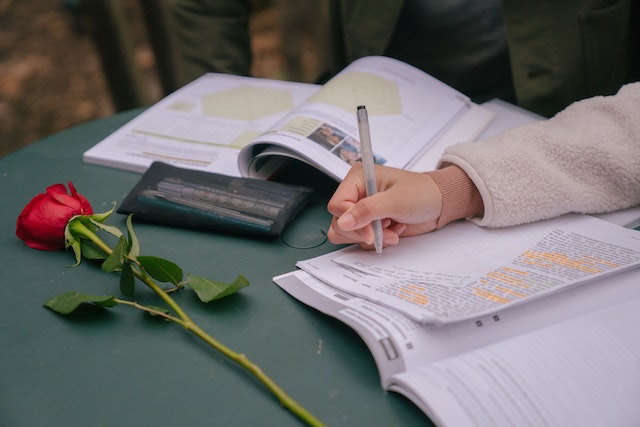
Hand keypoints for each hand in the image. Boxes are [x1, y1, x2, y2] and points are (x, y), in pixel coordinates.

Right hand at [327, 164, 442, 249]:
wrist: (439, 203)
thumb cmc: (422, 193)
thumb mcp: (395, 200)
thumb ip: (367, 210)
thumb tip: (343, 221)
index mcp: (358, 178)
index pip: (337, 205)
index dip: (351, 221)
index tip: (370, 232)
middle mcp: (356, 193)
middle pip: (339, 222)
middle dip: (364, 232)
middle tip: (385, 229)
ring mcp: (362, 210)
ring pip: (347, 233)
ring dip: (371, 238)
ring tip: (391, 230)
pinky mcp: (369, 223)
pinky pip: (361, 240)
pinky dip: (378, 240)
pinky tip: (393, 229)